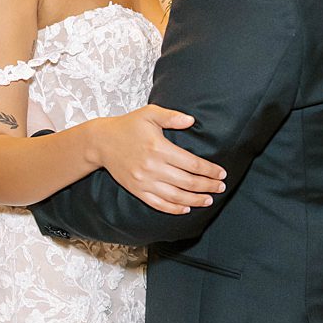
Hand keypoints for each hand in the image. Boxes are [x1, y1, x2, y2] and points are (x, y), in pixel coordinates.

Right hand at [93, 105, 224, 214]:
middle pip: (187, 182)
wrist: (101, 142)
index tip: (221, 173)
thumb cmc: (128, 125)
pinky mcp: (136, 190)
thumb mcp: (149, 114)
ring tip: (209, 200)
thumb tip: (192, 121)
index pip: (192, 163)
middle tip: (221, 187)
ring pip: (175, 196)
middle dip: (207, 186)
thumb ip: (172, 117)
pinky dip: (174, 209)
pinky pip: (158, 204)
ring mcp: (144, 181)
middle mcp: (152, 167)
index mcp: (159, 148)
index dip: (209, 170)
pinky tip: (186, 209)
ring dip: (195, 200)